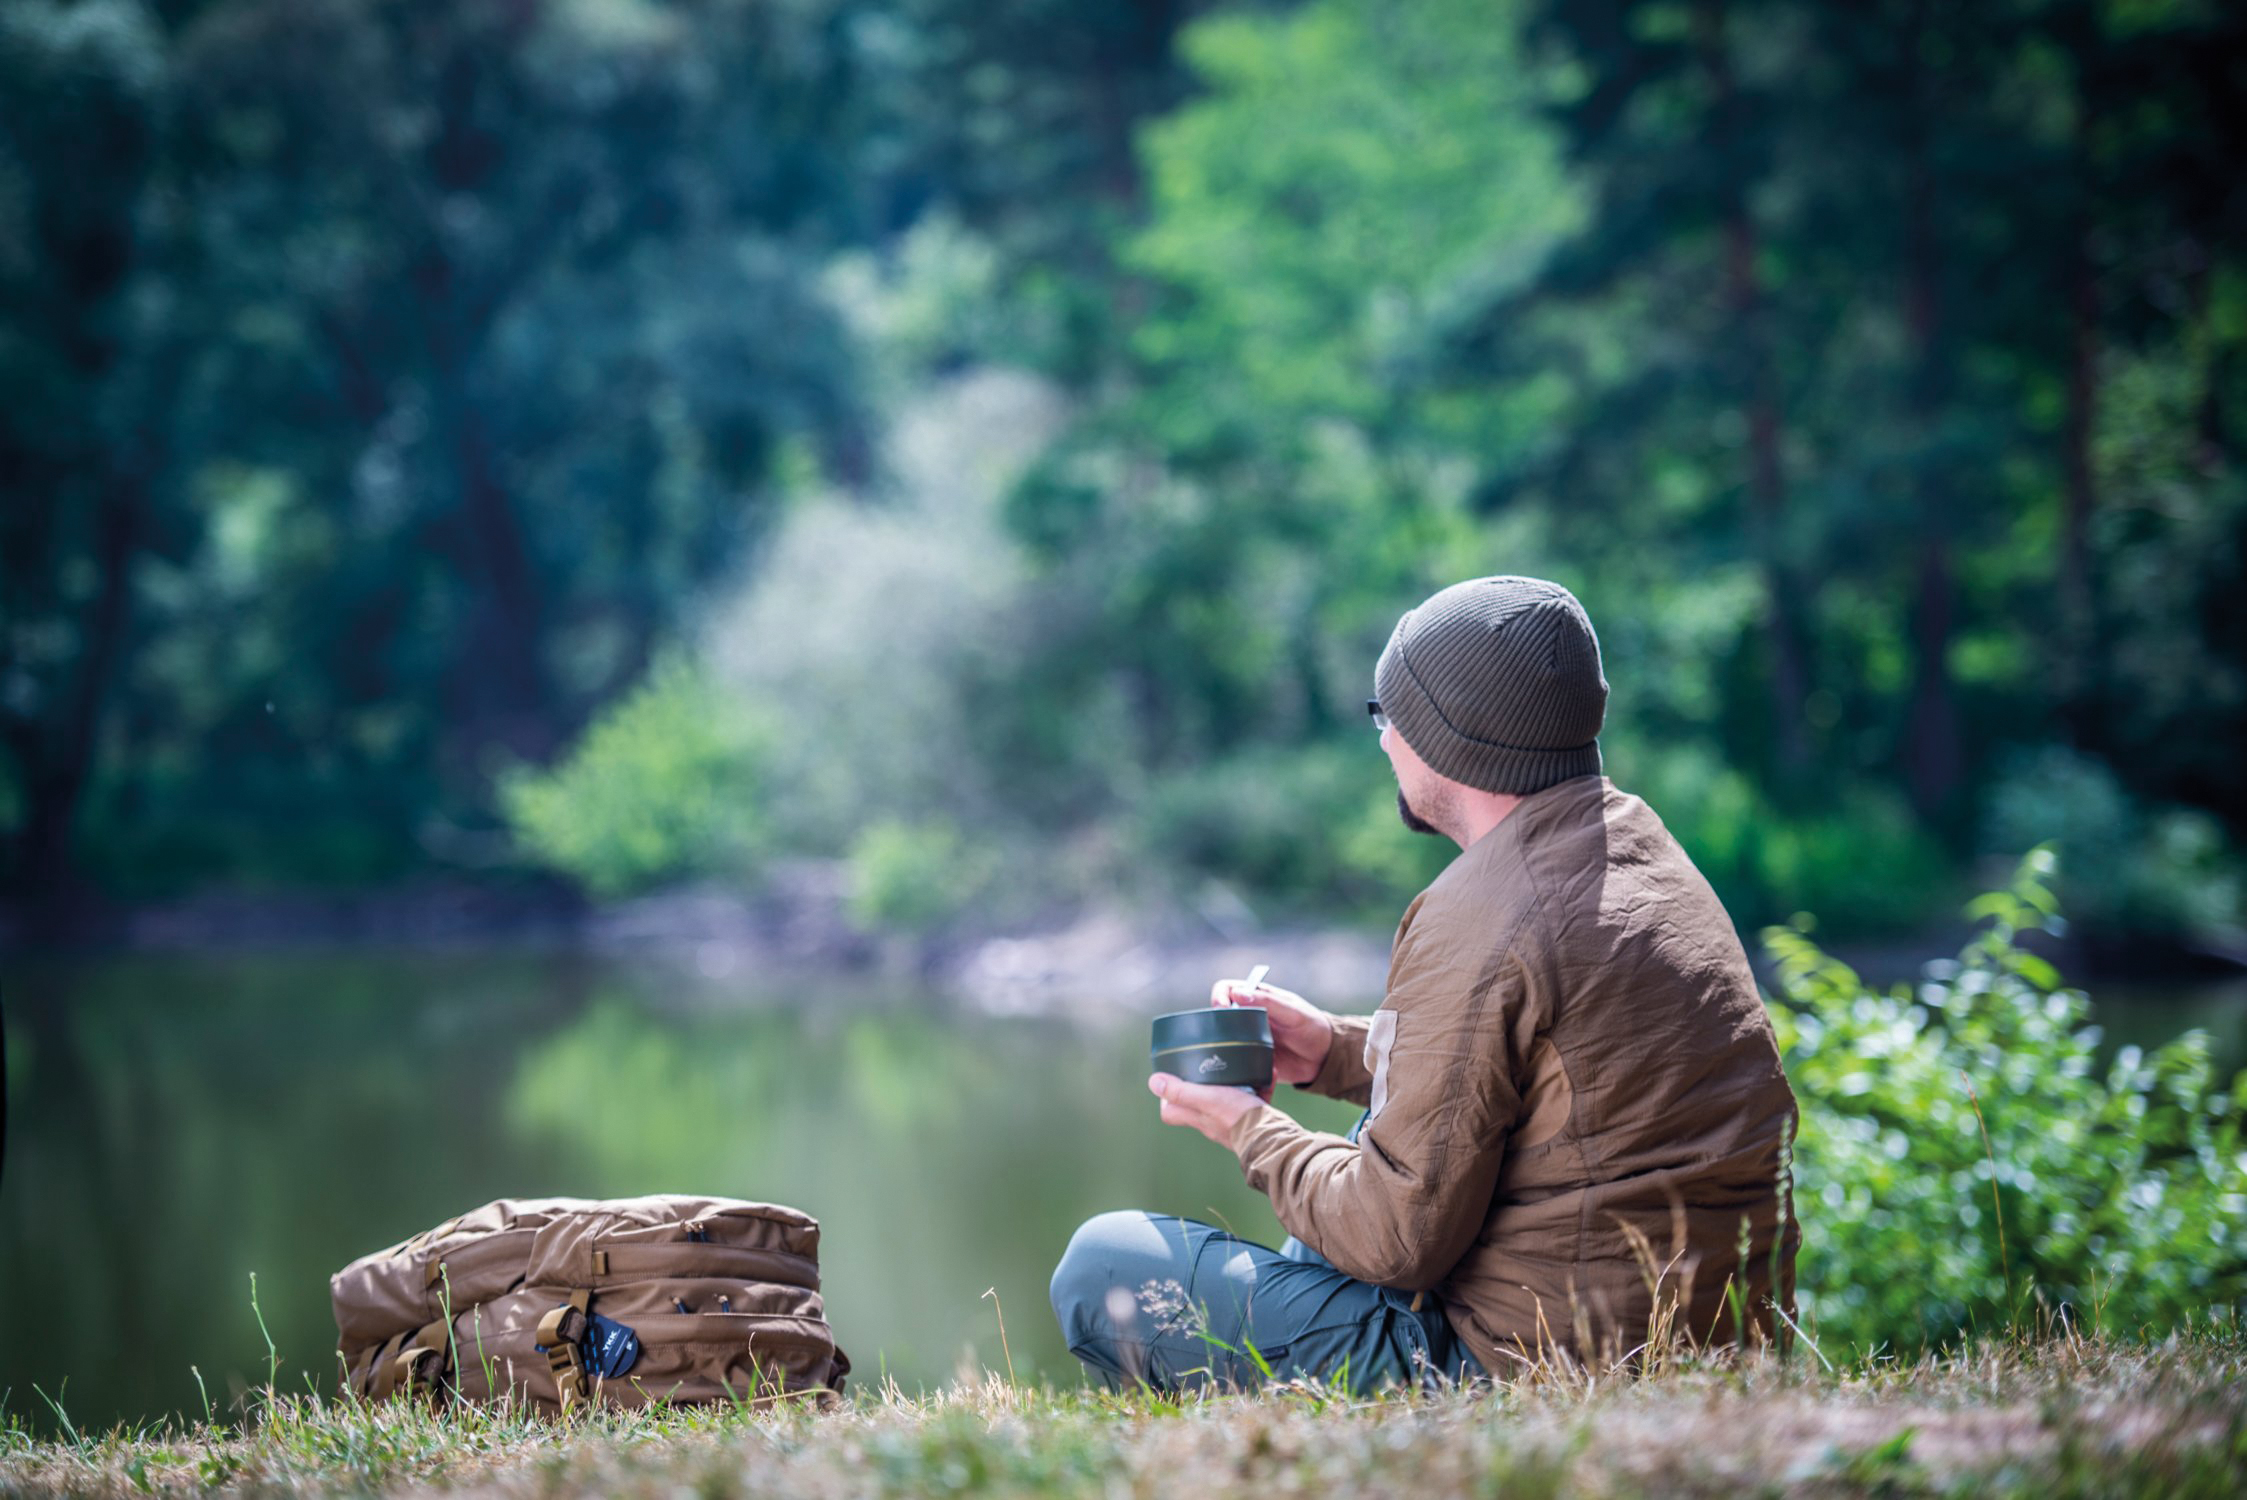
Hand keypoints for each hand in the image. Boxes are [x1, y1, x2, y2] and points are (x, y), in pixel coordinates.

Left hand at [1148, 1073, 1266, 1146]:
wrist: (1271, 1137)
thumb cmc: (1238, 1118)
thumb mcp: (1207, 1098)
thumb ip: (1181, 1091)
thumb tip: (1153, 1082)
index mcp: (1198, 1118)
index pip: (1171, 1113)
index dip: (1167, 1098)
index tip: (1172, 1081)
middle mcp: (1213, 1123)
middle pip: (1200, 1105)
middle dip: (1202, 1086)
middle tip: (1206, 1068)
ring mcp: (1233, 1123)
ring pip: (1228, 1101)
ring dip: (1234, 1084)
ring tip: (1240, 1068)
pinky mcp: (1254, 1120)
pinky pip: (1254, 1100)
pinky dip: (1259, 1087)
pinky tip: (1266, 1073)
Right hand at [1208, 977, 1333, 1087]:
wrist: (1324, 1059)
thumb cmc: (1312, 1027)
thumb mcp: (1294, 1013)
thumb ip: (1269, 1003)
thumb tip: (1238, 993)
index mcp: (1256, 999)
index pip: (1227, 989)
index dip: (1219, 996)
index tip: (1222, 1008)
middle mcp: (1246, 1017)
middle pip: (1217, 1015)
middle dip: (1215, 1023)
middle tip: (1223, 1034)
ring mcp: (1245, 1039)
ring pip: (1220, 1038)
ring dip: (1219, 1044)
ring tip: (1227, 1052)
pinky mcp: (1248, 1060)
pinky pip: (1231, 1060)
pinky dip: (1229, 1063)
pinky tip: (1234, 1067)